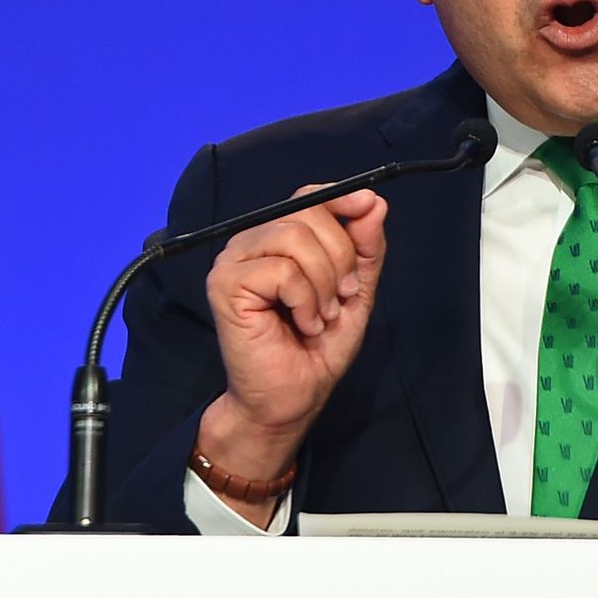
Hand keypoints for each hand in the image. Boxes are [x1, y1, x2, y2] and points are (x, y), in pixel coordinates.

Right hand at [199, 185, 387, 494]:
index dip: (341, 199)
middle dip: (340, 257)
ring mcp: (232, 262)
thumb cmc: (317, 348)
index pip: (308, 198)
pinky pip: (282, 271)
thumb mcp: (354, 291)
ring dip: (323, 283)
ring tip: (320, 316)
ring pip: (294, 238)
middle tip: (342, 298)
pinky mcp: (225, 285)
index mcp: (276, 239)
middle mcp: (250, 243)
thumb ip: (364, 247)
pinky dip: (305, 301)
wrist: (292, 398)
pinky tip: (302, 325)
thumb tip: (373, 202)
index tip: (367, 210)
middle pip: (305, 214)